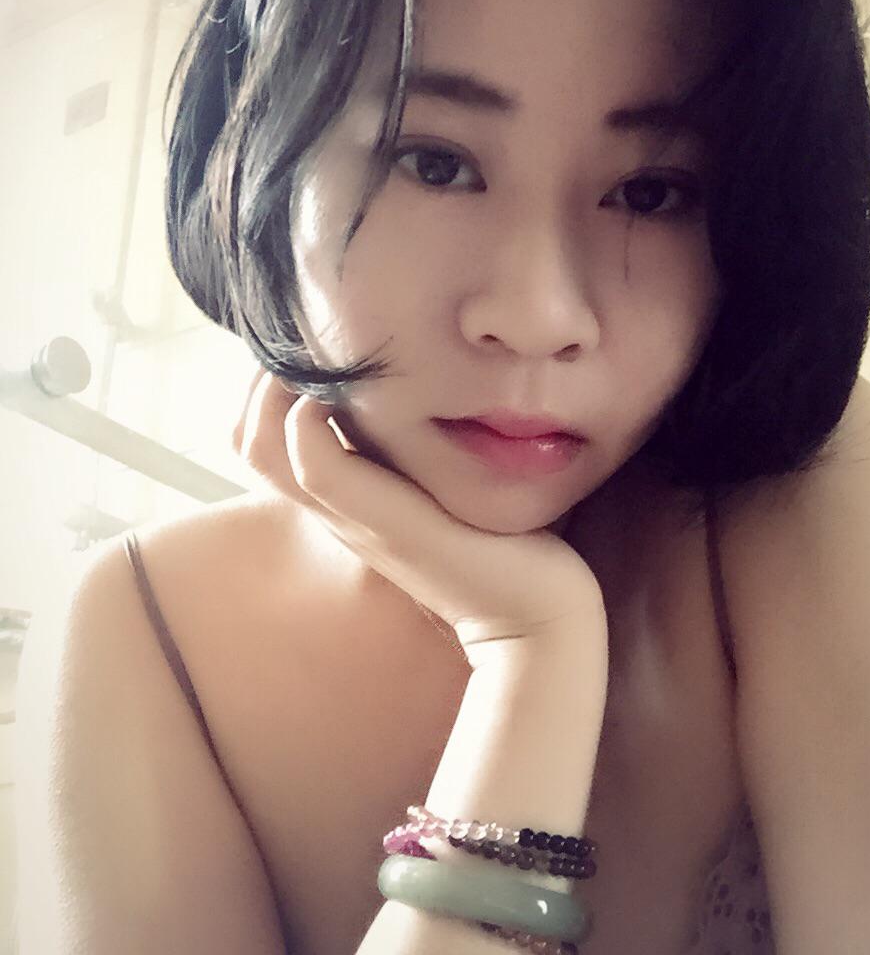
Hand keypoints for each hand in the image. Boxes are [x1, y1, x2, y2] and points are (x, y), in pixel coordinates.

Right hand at [232, 369, 606, 657]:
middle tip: (311, 339)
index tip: (315, 345)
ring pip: (262, 445)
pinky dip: (309, 415)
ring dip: (276, 388)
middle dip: (263, 377)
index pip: (263, 440)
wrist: (534, 617)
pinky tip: (345, 388)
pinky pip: (311, 461)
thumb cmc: (504, 548)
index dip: (270, 387)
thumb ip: (428, 454)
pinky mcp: (381, 522)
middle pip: (247, 438)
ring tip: (319, 354)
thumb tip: (443, 392)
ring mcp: (352, 516)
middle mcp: (336, 508)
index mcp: (346, 501)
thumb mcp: (450, 487)